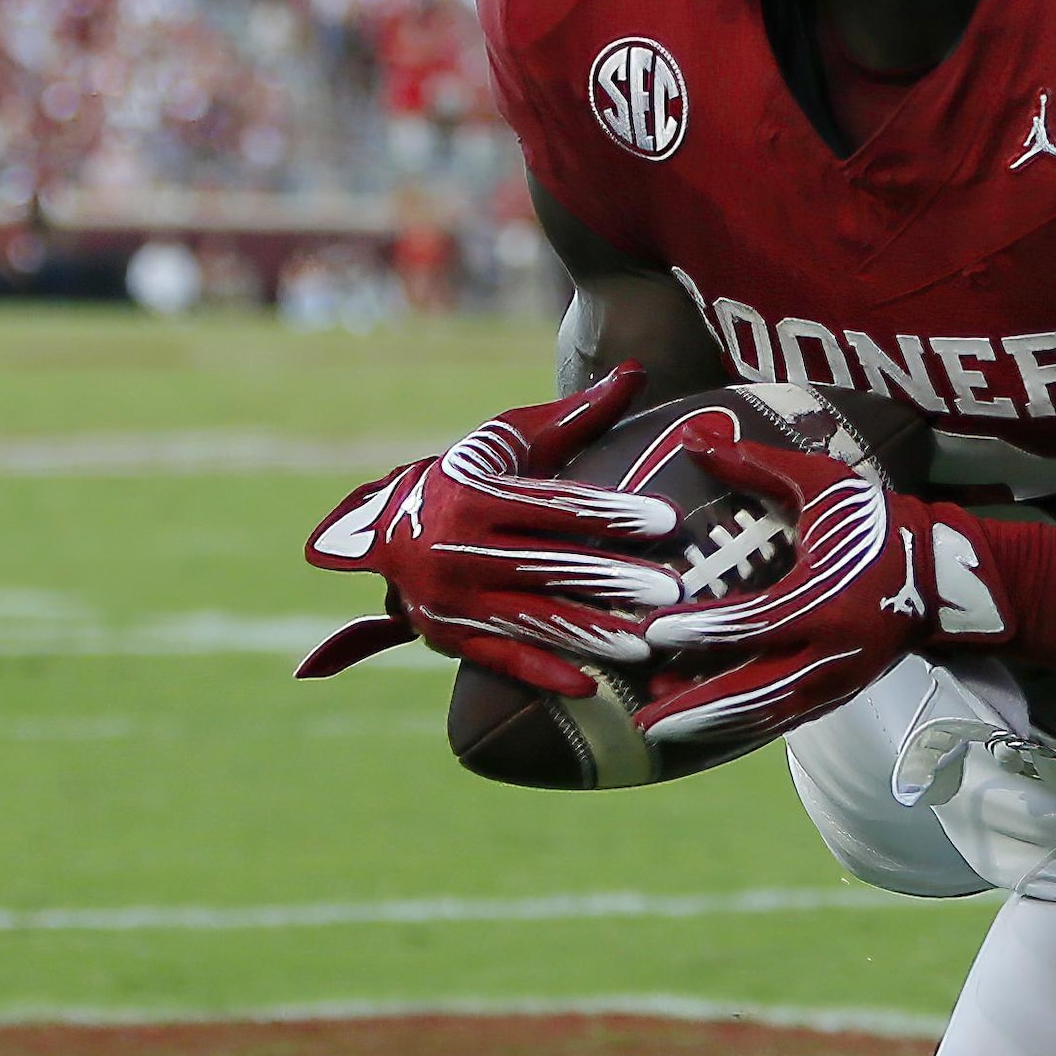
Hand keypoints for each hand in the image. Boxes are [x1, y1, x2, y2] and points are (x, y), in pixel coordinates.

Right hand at [295, 365, 676, 696]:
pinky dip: (543, 672)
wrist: (384, 528)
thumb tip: (638, 370)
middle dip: (612, 580)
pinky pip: (501, 659)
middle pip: (548, 566)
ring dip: (591, 633)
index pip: (555, 506)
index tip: (667, 522)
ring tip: (647, 642)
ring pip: (532, 618)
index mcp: (474, 493)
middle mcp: (457, 547)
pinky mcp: (448, 636)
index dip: (611, 513)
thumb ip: (577, 415)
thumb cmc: (470, 474)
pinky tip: (589, 684)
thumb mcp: (512, 440)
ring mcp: (451, 597)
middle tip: (672, 592)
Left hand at [620, 431, 924, 753]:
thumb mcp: (822, 485)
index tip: (653, 633)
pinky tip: (704, 722)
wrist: (941, 573)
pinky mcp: (841, 694)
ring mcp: (839, 680)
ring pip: (767, 714)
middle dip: (696, 706)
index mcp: (827, 599)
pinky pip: (785, 719)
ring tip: (660, 721)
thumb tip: (693, 434)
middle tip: (642, 716)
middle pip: (755, 690)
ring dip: (711, 721)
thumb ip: (756, 464)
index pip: (754, 624)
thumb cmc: (876, 524)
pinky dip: (742, 724)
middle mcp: (833, 652)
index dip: (702, 631)